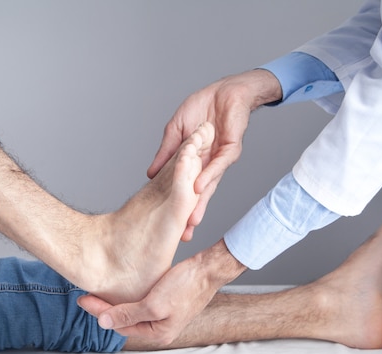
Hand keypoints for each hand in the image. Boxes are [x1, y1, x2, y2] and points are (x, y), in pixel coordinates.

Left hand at [77, 239, 246, 344]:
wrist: (209, 269)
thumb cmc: (187, 285)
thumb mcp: (154, 304)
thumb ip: (128, 315)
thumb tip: (104, 323)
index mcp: (158, 333)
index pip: (119, 325)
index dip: (100, 312)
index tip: (84, 299)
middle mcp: (161, 327)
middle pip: (124, 320)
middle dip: (105, 308)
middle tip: (86, 295)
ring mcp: (164, 314)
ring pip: (132, 311)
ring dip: (116, 302)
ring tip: (100, 292)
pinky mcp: (167, 300)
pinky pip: (141, 302)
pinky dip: (128, 296)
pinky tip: (122, 288)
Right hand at [149, 69, 281, 240]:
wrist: (227, 90)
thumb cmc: (203, 107)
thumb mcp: (176, 131)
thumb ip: (166, 152)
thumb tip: (150, 174)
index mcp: (196, 163)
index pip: (186, 188)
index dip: (179, 205)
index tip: (168, 226)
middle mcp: (209, 166)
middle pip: (200, 195)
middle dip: (191, 214)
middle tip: (183, 235)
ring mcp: (221, 159)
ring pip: (211, 185)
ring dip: (201, 202)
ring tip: (191, 219)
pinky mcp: (231, 148)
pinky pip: (220, 164)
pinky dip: (209, 175)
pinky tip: (199, 187)